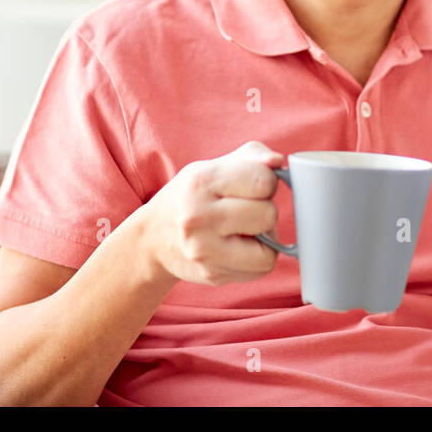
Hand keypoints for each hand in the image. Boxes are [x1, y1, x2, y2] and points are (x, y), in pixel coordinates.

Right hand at [143, 140, 284, 286]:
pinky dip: (258, 258)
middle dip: (265, 210)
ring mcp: (204, 250)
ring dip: (265, 238)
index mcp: (201, 181)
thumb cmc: (193, 197)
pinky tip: (240, 247)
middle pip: (268, 214)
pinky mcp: (212, 274)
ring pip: (270, 249)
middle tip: (247, 210)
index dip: (268, 182)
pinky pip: (262, 268)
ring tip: (244, 229)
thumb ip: (252, 157)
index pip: (263, 181)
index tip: (254, 186)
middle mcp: (198, 216)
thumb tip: (278, 162)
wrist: (153, 239)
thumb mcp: (215, 167)